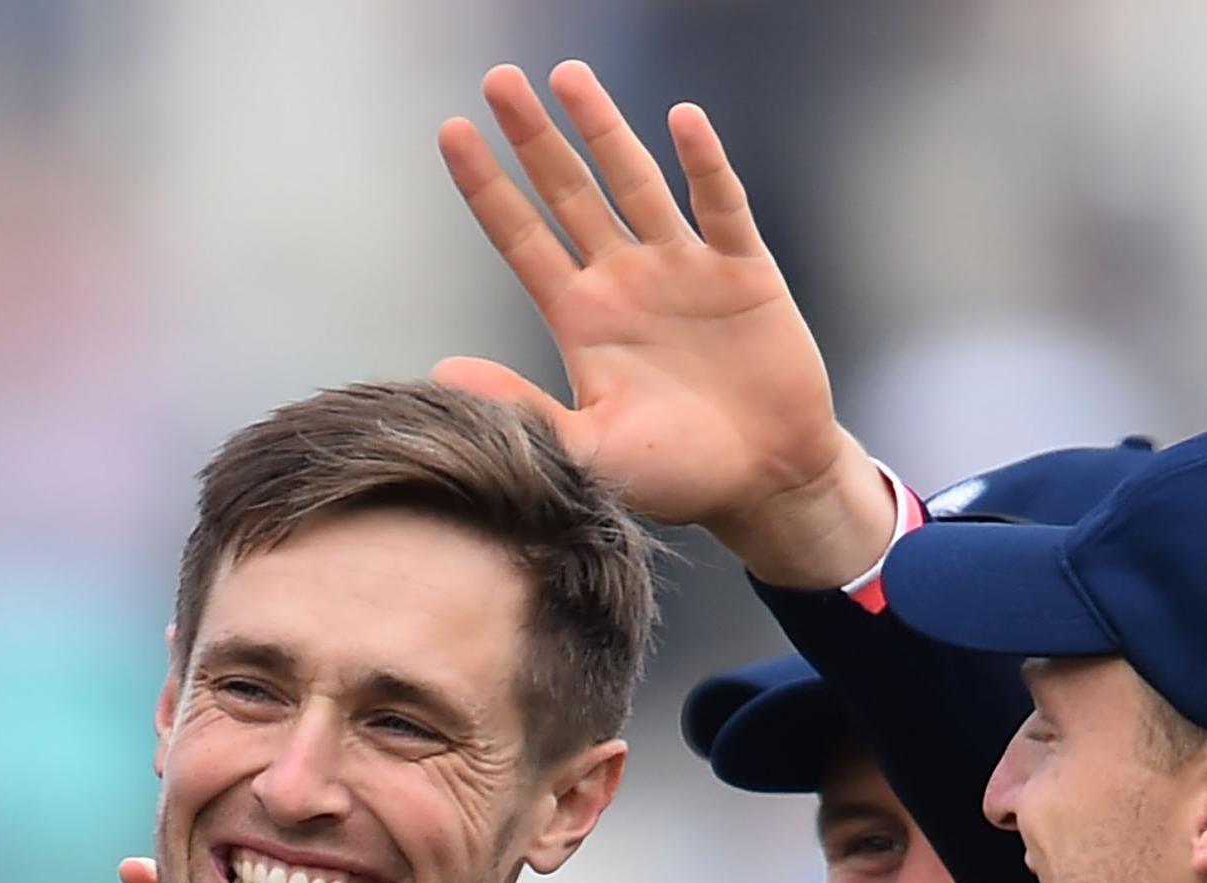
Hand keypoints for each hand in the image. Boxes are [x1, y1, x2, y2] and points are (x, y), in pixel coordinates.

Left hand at [434, 62, 895, 586]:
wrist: (761, 480)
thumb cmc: (673, 472)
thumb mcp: (586, 449)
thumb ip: (520, 408)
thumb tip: (444, 371)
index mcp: (580, 318)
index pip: (520, 238)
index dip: (486, 187)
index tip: (452, 132)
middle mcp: (624, 280)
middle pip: (568, 192)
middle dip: (533, 138)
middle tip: (499, 80)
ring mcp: (683, 268)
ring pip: (635, 181)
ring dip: (604, 129)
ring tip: (568, 77)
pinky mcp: (743, 270)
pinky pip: (721, 205)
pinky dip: (704, 164)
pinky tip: (683, 121)